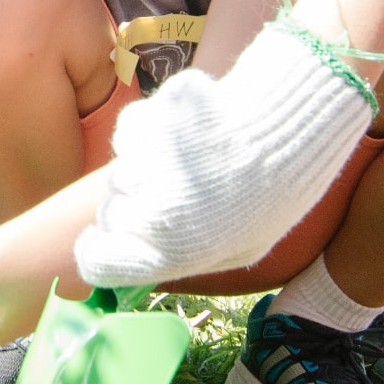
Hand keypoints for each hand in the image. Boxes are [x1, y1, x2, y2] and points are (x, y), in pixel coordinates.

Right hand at [74, 19, 381, 289]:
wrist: (286, 127)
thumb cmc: (272, 196)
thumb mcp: (240, 250)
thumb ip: (185, 260)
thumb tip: (144, 261)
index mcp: (170, 251)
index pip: (97, 261)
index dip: (99, 252)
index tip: (105, 244)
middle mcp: (146, 211)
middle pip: (109, 214)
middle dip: (130, 209)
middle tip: (171, 196)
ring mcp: (140, 165)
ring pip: (118, 173)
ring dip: (141, 171)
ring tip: (186, 163)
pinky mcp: (143, 123)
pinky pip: (131, 134)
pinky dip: (148, 135)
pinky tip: (184, 135)